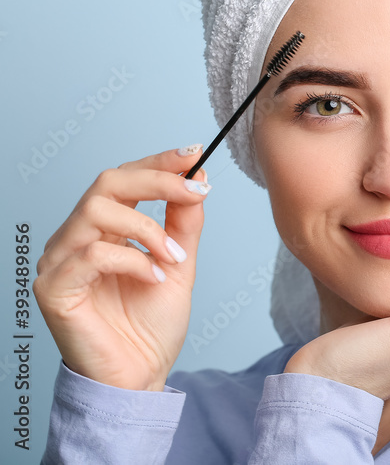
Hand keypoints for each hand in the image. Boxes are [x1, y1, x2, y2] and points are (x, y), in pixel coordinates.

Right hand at [33, 146, 211, 391]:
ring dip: (147, 228)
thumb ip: (184, 223)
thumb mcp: (180, 263)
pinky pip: (91, 255)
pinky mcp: (54, 289)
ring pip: (96, 211)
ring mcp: (59, 262)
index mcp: (103, 230)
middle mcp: (76, 239)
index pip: (123, 179)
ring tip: (174, 257)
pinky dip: (133, 260)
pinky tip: (154, 277)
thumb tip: (195, 177)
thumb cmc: (151, 325)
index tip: (193, 152)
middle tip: (194, 191)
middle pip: (106, 183)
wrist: (141, 376)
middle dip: (156, 180)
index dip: (157, 161)